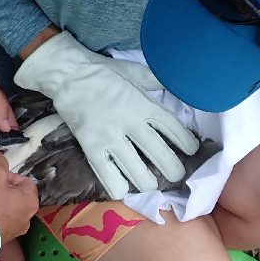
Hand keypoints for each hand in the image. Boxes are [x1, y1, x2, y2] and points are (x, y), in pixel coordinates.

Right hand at [14, 30, 197, 198]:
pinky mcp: (91, 148)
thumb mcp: (135, 72)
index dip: (186, 143)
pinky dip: (119, 188)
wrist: (68, 75)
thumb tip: (177, 82)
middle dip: (174, 171)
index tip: (191, 150)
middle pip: (161, 156)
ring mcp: (110, 138)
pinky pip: (109, 178)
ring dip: (148, 184)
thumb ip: (156, 81)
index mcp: (143, 104)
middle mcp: (130, 123)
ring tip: (150, 184)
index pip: (174, 129)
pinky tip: (124, 187)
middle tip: (176, 175)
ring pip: (138, 174)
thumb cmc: (104, 73)